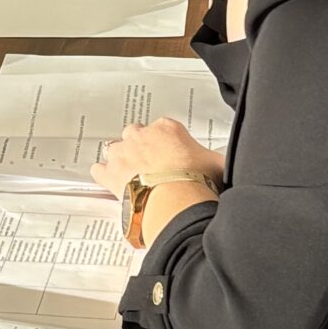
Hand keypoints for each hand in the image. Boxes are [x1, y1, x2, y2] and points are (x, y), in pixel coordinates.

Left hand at [90, 119, 225, 201]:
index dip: (167, 142)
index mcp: (168, 129)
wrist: (175, 201)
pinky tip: (111, 182)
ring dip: (122, 159)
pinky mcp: (110, 174)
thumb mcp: (217, 164)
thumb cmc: (196, 182)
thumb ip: (217, 159)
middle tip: (152, 163)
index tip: (172, 154)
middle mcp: (142, 136)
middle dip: (141, 145)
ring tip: (132, 173)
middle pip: (135, 133)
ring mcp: (123, 154)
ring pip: (115, 148)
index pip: (164, 127)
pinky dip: (104, 175)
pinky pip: (99, 169)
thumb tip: (228, 162)